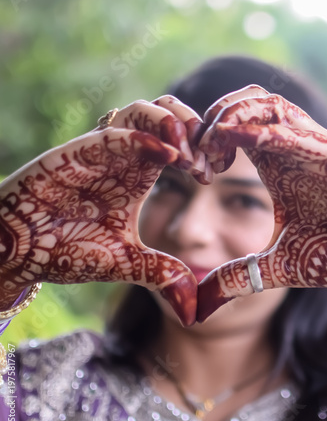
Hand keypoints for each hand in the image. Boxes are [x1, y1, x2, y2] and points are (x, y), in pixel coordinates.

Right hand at [0, 96, 207, 325]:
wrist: (18, 253)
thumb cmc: (69, 250)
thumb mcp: (127, 262)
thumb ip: (161, 275)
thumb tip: (192, 310)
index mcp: (139, 172)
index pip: (179, 139)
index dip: (202, 148)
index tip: (212, 173)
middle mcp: (124, 155)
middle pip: (167, 112)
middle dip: (193, 127)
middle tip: (205, 160)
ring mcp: (100, 151)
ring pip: (142, 110)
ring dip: (172, 123)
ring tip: (187, 155)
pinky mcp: (75, 155)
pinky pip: (111, 134)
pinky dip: (141, 137)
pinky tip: (166, 156)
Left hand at [197, 86, 326, 335]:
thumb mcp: (277, 267)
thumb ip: (238, 278)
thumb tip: (199, 306)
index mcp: (275, 166)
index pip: (231, 128)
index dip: (203, 141)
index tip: (193, 172)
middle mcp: (291, 148)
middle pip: (242, 102)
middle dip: (210, 120)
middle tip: (196, 156)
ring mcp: (313, 145)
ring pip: (264, 101)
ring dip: (229, 114)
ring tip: (213, 150)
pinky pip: (292, 126)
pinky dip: (258, 128)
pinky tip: (234, 142)